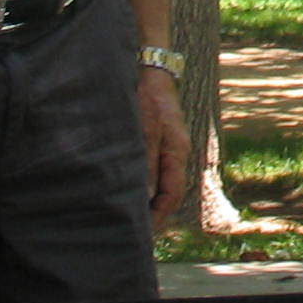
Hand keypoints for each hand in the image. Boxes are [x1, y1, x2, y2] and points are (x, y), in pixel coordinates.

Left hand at [136, 65, 189, 227]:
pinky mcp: (157, 138)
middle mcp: (176, 152)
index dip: (158, 217)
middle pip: (167, 192)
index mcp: (177, 153)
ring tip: (125, 214)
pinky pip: (152, 169)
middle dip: (151, 213)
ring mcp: (167, 145)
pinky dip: (141, 183)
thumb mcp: (145, 131)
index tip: (140, 234)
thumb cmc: (147, 98)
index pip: (172, 195)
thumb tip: (144, 198)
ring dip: (145, 198)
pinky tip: (125, 187)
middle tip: (130, 231)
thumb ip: (145, 165)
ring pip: (159, 181)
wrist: (148, 67)